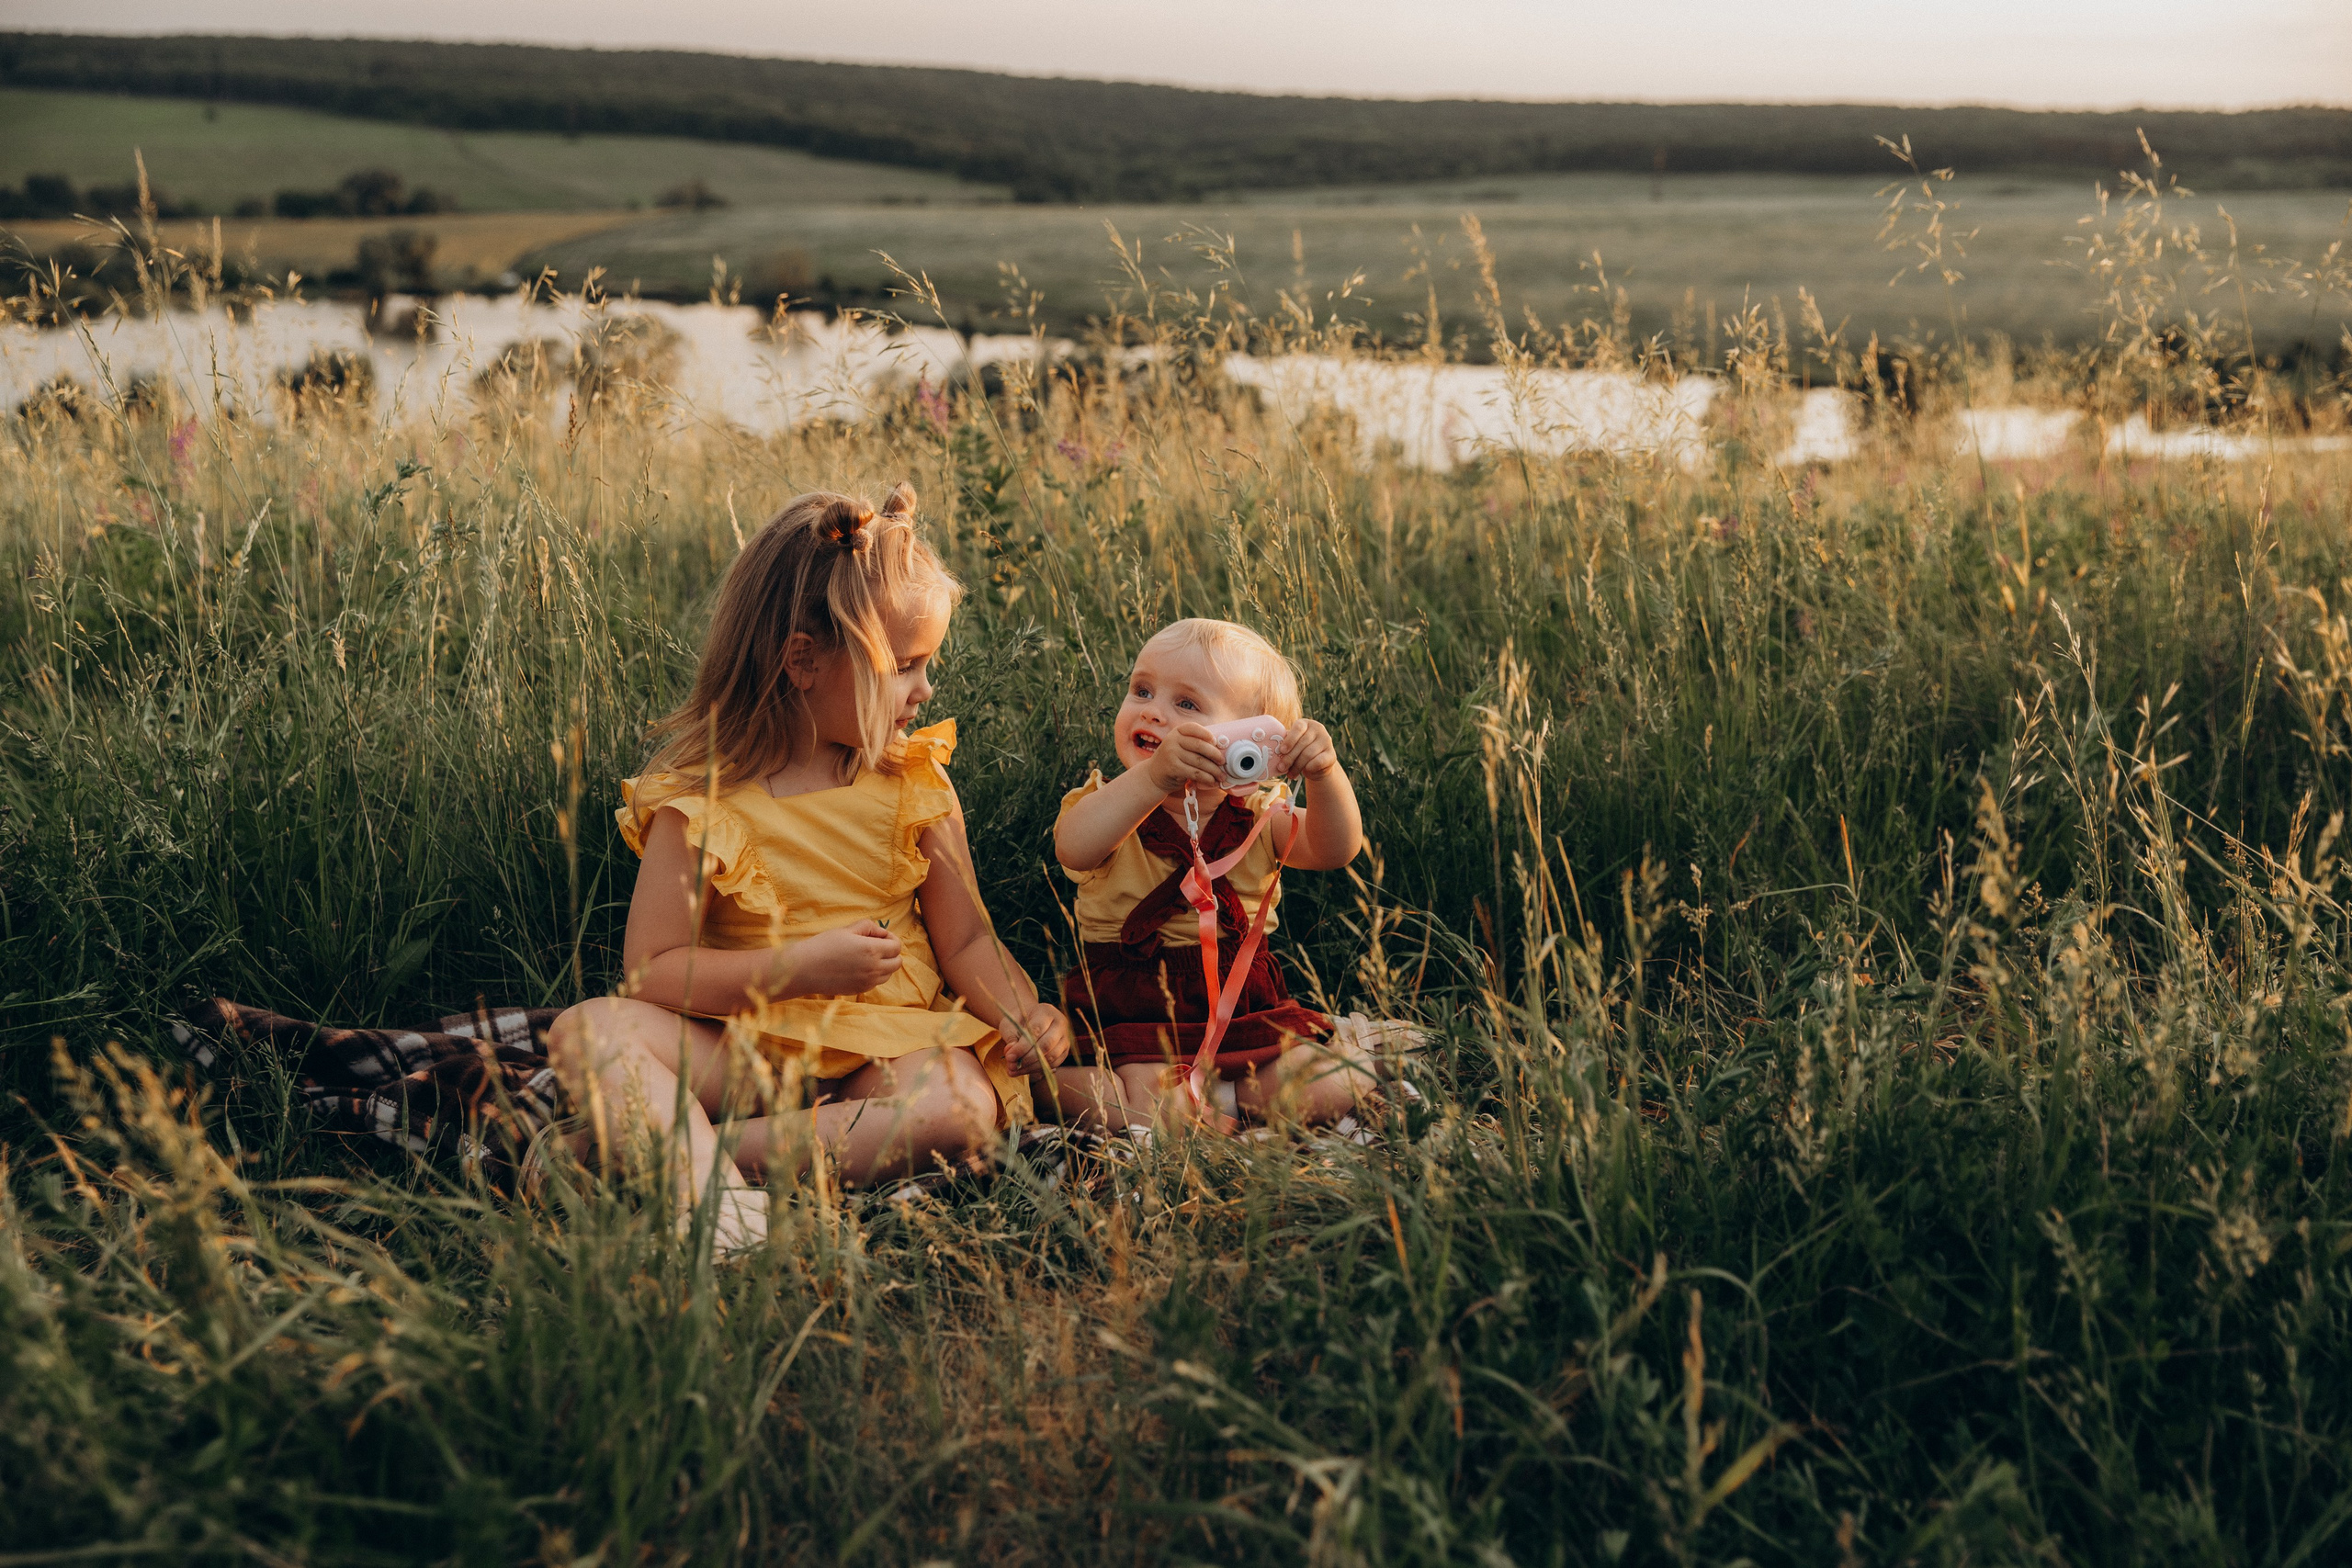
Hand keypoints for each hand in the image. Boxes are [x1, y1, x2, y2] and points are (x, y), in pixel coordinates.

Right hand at [781, 919, 902, 996]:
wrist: (804, 969)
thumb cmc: (823, 945)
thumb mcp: (847, 929)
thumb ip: (868, 927)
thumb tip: (881, 932)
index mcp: (871, 950)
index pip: (897, 947)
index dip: (891, 939)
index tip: (881, 936)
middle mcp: (873, 968)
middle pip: (897, 963)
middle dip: (891, 953)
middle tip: (877, 946)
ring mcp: (867, 982)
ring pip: (888, 974)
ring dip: (884, 964)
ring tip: (866, 957)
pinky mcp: (859, 990)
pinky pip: (875, 982)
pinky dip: (873, 974)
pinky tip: (858, 967)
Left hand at [1000, 1001, 1071, 1076]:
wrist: (1028, 1020)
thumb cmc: (1019, 1021)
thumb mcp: (1011, 1025)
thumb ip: (1011, 1039)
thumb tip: (1011, 1056)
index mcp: (1047, 1012)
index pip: (1037, 1031)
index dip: (1022, 1046)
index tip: (1009, 1056)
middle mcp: (1060, 1024)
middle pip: (1046, 1045)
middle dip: (1028, 1058)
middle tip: (1012, 1065)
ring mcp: (1065, 1038)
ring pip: (1051, 1056)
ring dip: (1031, 1066)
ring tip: (1015, 1070)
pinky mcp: (1064, 1051)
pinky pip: (1053, 1064)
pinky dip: (1037, 1069)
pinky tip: (1023, 1070)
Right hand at [1145, 722, 1226, 795]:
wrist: (1154, 775)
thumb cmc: (1173, 760)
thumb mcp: (1180, 746)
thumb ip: (1194, 744)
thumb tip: (1220, 749)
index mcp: (1177, 732)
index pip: (1194, 728)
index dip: (1207, 734)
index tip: (1216, 742)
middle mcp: (1173, 740)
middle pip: (1200, 745)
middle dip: (1215, 755)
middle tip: (1223, 762)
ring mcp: (1172, 753)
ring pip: (1200, 761)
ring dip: (1214, 770)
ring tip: (1221, 776)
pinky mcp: (1173, 768)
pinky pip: (1195, 773)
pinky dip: (1207, 778)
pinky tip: (1213, 782)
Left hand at [1277, 717, 1338, 779]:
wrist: (1317, 765)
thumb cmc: (1300, 753)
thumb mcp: (1293, 745)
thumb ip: (1285, 744)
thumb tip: (1272, 750)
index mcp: (1306, 724)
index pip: (1298, 727)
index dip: (1289, 739)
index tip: (1282, 751)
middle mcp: (1318, 729)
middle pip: (1302, 743)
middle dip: (1289, 757)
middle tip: (1281, 767)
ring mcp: (1327, 741)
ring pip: (1308, 754)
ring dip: (1297, 766)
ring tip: (1290, 774)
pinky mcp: (1332, 754)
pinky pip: (1318, 762)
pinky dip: (1309, 767)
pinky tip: (1304, 771)